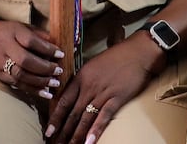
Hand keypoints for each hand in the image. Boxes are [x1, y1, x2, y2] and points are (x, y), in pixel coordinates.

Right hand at [0, 19, 63, 101]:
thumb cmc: (5, 31)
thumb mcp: (21, 26)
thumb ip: (38, 34)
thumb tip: (57, 43)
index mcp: (13, 32)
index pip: (31, 41)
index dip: (47, 49)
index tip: (61, 54)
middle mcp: (5, 47)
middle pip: (25, 60)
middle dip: (44, 68)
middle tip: (58, 71)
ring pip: (21, 75)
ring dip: (40, 81)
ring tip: (55, 83)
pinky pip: (16, 84)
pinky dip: (32, 89)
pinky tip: (45, 92)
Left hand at [46, 39, 162, 143]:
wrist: (138, 52)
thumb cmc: (116, 57)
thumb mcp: (94, 65)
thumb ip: (83, 80)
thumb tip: (74, 94)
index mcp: (81, 77)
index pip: (63, 101)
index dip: (55, 118)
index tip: (48, 131)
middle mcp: (89, 86)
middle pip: (72, 113)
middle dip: (63, 131)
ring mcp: (103, 93)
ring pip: (85, 118)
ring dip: (77, 135)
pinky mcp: (117, 98)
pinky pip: (104, 116)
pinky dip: (96, 130)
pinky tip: (89, 141)